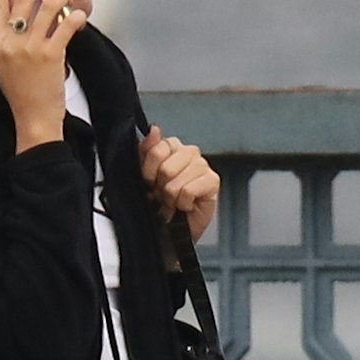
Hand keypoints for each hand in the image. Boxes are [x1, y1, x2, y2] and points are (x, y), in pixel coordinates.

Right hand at [0, 0, 77, 149]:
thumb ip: (3, 37)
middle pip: (22, 1)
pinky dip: (74, 18)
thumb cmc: (20, 90)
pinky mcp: (50, 54)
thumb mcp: (1, 62)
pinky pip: (65, 26)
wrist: (32, 116)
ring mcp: (30, 48)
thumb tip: (12, 10)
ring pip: (46, 8)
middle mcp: (10, 43)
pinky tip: (79, 16)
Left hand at [141, 128, 219, 242]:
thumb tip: (155, 129)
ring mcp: (203, 166)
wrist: (170, 231)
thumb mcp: (145, 175)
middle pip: (166, 167)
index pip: (157, 148)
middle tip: (163, 195)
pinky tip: (186, 205)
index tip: (149, 182)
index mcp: (172, 146)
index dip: (149, 170)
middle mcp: (190, 152)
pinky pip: (188, 191)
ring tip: (174, 201)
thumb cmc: (159, 202)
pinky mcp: (213, 181)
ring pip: (177, 181)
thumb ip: (147, 150)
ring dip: (172, 197)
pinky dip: (183, 203)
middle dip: (161, 187)